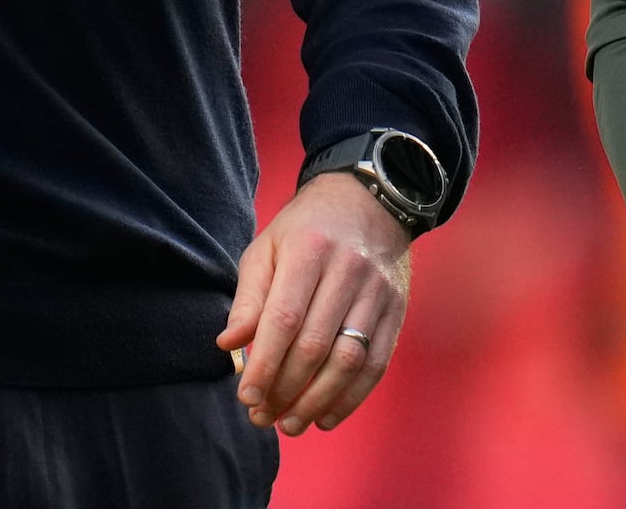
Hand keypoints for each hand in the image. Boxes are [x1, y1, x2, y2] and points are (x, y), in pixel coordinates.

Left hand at [217, 170, 411, 435]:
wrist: (368, 202)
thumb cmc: (305, 230)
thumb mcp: (267, 249)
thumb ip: (249, 298)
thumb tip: (229, 345)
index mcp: (308, 251)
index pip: (284, 319)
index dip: (265, 363)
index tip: (246, 396)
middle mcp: (347, 272)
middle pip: (315, 345)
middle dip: (286, 389)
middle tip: (263, 416)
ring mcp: (377, 293)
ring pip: (349, 360)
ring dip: (318, 401)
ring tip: (291, 424)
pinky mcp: (396, 312)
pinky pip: (376, 364)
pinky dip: (352, 397)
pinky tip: (327, 416)